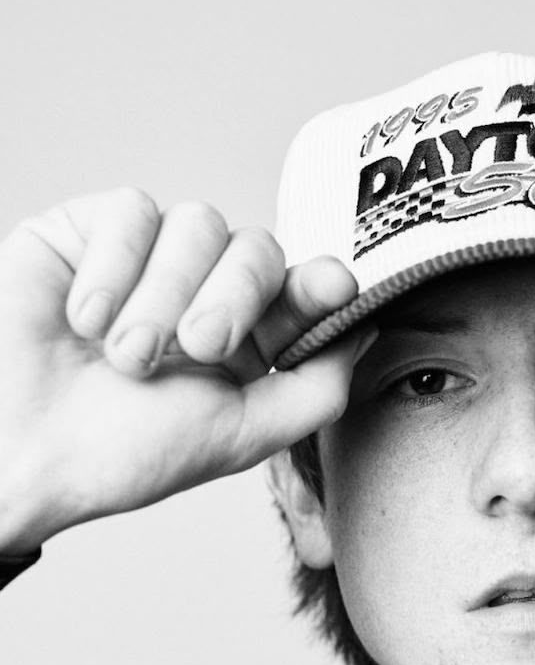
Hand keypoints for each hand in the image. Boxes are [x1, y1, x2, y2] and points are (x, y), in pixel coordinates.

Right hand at [0, 189, 366, 551]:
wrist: (23, 450)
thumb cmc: (123, 453)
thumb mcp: (239, 434)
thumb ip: (315, 388)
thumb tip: (370, 328)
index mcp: (246, 339)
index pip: (301, 288)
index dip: (320, 283)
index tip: (334, 287)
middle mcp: (203, 291)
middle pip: (257, 249)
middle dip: (234, 298)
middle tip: (195, 349)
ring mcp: (149, 258)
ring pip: (196, 224)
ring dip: (164, 296)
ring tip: (126, 357)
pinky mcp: (92, 231)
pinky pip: (132, 211)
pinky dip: (113, 271)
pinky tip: (84, 321)